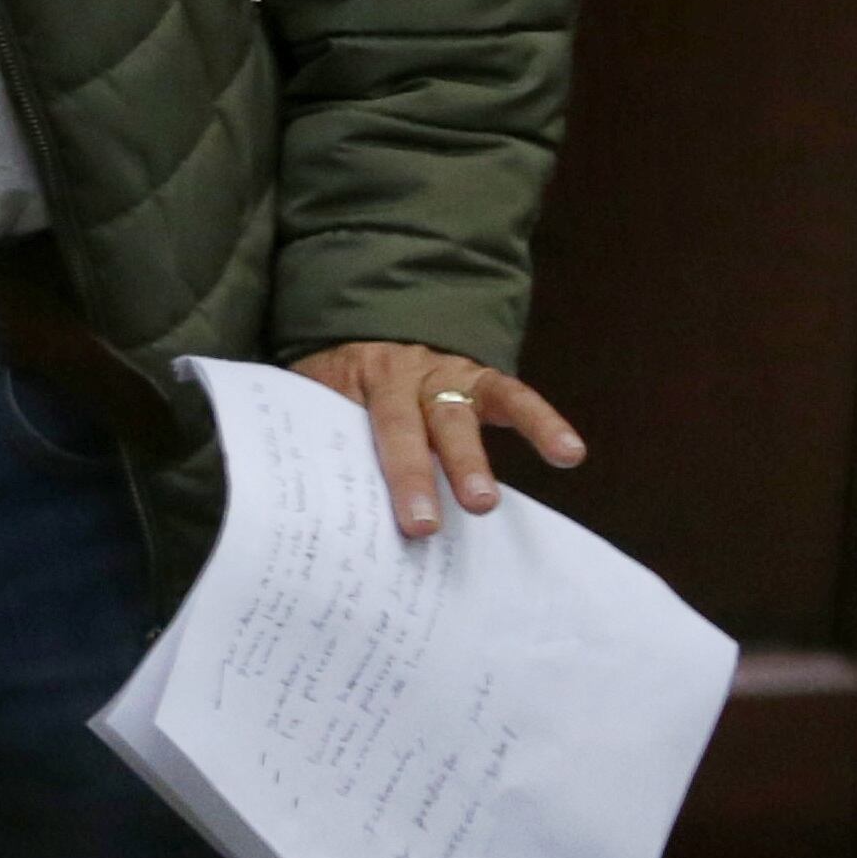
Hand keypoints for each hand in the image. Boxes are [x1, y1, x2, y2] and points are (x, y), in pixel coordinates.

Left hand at [290, 340, 585, 537]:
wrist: (370, 330)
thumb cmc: (339, 385)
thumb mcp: (313, 396)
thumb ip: (310, 433)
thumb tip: (286, 490)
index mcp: (354, 381)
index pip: (365, 431)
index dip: (383, 475)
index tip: (400, 523)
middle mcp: (402, 376)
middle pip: (411, 426)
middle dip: (420, 476)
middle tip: (427, 527)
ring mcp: (444, 376)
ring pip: (462, 413)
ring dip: (478, 459)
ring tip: (490, 504)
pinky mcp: (480, 379)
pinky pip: (513, 398)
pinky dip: (543, 422)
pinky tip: (570, 453)